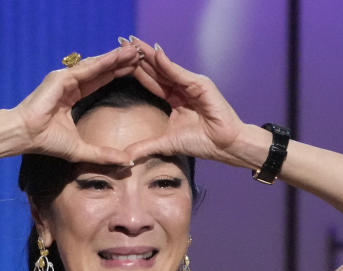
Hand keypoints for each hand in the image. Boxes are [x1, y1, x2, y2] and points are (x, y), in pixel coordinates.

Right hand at [13, 45, 140, 164]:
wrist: (26, 136)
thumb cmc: (47, 143)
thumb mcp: (81, 150)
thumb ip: (103, 154)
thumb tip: (127, 162)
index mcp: (72, 96)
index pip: (100, 82)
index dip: (117, 75)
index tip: (136, 70)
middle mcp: (69, 84)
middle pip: (101, 70)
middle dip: (120, 63)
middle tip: (141, 54)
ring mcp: (64, 78)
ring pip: (96, 66)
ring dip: (116, 58)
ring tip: (135, 51)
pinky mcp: (61, 77)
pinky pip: (87, 69)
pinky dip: (104, 62)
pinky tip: (119, 57)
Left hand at [121, 38, 247, 163]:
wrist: (224, 145)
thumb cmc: (202, 143)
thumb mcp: (167, 143)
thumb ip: (146, 146)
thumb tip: (125, 157)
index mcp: (175, 98)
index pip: (152, 81)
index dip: (136, 71)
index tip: (118, 61)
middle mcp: (182, 87)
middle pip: (156, 70)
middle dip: (138, 56)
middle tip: (121, 41)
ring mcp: (192, 84)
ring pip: (165, 67)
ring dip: (149, 55)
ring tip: (132, 43)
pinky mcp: (201, 85)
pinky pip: (180, 74)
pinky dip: (167, 64)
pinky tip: (154, 54)